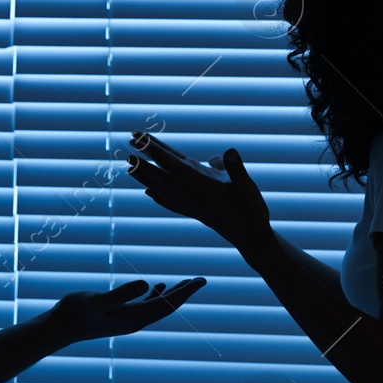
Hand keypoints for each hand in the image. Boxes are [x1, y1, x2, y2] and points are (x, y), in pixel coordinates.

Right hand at [49, 277, 206, 344]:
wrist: (59, 328)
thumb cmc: (74, 313)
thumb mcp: (96, 301)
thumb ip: (121, 294)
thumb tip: (145, 284)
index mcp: (134, 317)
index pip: (167, 304)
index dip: (186, 292)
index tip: (201, 280)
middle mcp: (135, 320)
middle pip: (168, 307)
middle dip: (185, 293)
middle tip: (201, 279)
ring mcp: (128, 319)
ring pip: (159, 306)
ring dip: (174, 295)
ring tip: (188, 283)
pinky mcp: (120, 316)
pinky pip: (146, 305)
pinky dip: (157, 295)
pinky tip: (159, 286)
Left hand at [125, 132, 270, 246]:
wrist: (252, 242)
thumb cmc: (253, 213)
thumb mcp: (250, 189)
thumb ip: (237, 170)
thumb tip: (228, 151)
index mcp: (205, 188)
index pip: (176, 167)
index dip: (157, 153)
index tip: (142, 140)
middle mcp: (194, 197)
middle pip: (164, 176)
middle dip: (146, 159)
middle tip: (129, 141)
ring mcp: (193, 206)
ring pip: (164, 189)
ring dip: (146, 176)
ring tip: (129, 164)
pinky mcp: (196, 213)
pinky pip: (172, 203)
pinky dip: (159, 196)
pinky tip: (149, 193)